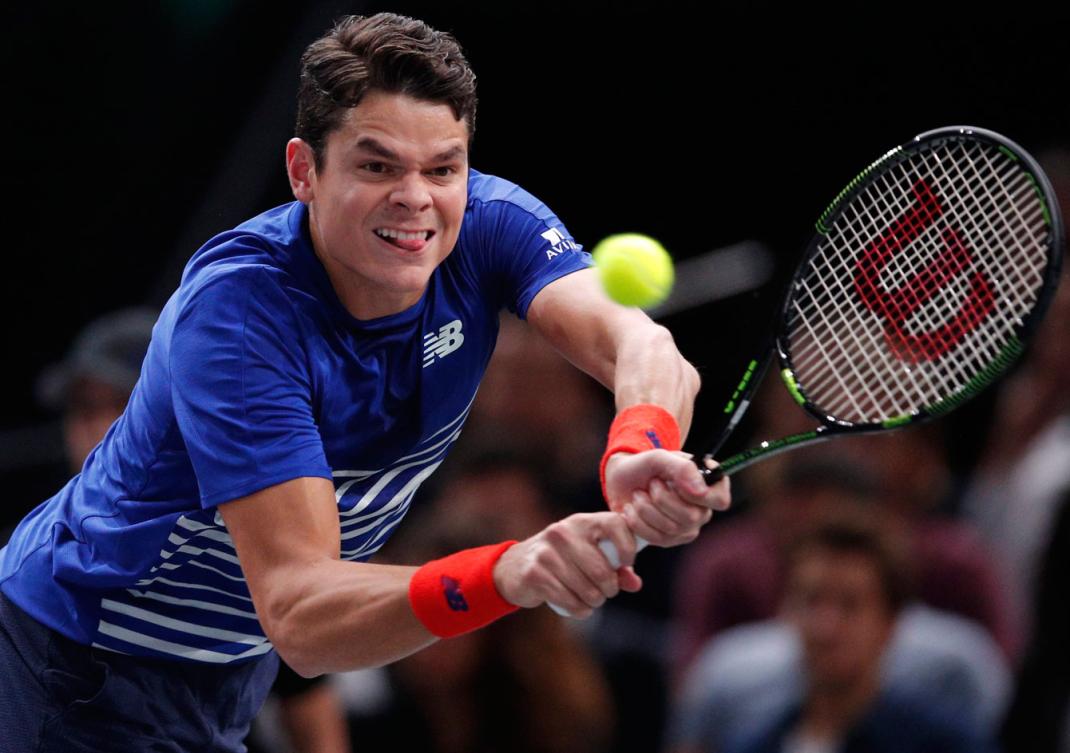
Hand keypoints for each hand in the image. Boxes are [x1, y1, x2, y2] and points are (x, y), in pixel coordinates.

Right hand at [493, 512, 642, 618]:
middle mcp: (563, 532)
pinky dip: (579, 610)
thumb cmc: (561, 561)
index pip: (614, 523)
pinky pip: (569, 600)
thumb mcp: (587, 555)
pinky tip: (579, 608)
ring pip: (588, 590)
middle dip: (609, 589)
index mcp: (581, 522)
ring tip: (591, 601)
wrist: (514, 567)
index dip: (628, 545)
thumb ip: (615, 568)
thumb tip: (635, 584)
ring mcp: (547, 552)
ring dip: (594, 602)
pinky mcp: (535, 573)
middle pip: (602, 570)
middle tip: (606, 593)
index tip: (627, 562)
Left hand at [603, 450, 729, 546]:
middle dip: (662, 498)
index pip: (720, 500)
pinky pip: (656, 538)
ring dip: (646, 507)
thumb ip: (683, 468)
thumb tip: (701, 492)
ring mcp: (686, 527)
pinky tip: (632, 509)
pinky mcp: (668, 540)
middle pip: (692, 517)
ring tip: (638, 494)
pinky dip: (637, 521)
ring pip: (671, 528)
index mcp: (707, 485)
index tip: (676, 483)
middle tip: (651, 483)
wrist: (620, 480)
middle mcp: (702, 509)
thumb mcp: (659, 457)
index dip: (698, 495)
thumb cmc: (643, 466)